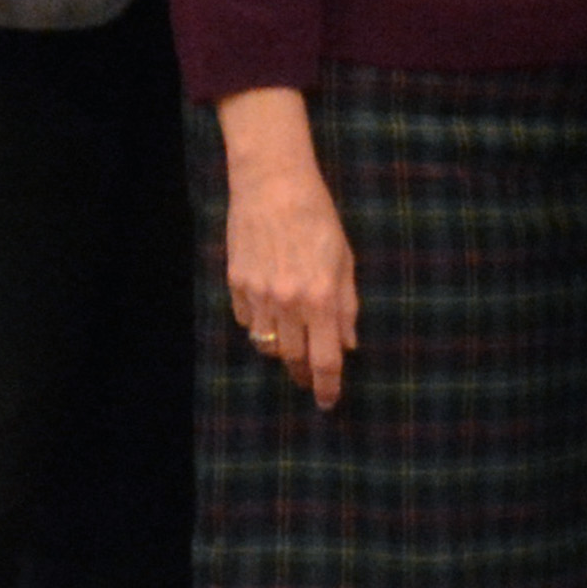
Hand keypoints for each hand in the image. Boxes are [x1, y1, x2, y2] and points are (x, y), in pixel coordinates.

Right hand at [216, 92, 354, 411]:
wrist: (273, 185)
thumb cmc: (318, 218)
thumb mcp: (345, 261)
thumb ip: (347, 306)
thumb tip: (349, 344)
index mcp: (322, 299)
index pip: (326, 360)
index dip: (327, 387)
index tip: (328, 402)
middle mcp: (288, 303)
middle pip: (293, 359)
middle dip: (303, 372)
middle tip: (311, 376)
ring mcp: (258, 295)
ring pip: (266, 345)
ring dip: (281, 350)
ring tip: (292, 343)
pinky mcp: (236, 284)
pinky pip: (247, 322)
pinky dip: (259, 325)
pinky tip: (269, 312)